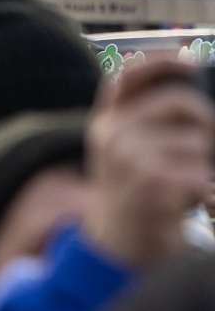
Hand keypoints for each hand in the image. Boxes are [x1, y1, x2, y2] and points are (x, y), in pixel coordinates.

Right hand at [84, 58, 214, 267]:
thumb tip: (195, 96)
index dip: (163, 61)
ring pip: (198, 140)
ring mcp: (128, 158)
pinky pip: (201, 171)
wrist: (116, 249)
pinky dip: (208, 190)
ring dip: (206, 164)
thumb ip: (147, 122)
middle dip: (206, 124)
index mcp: (106, 123)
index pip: (129, 75)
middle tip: (204, 149)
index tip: (194, 62)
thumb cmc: (134, 198)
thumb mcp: (128, 154)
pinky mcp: (151, 182)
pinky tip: (191, 201)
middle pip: (180, 103)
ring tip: (187, 185)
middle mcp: (111, 135)